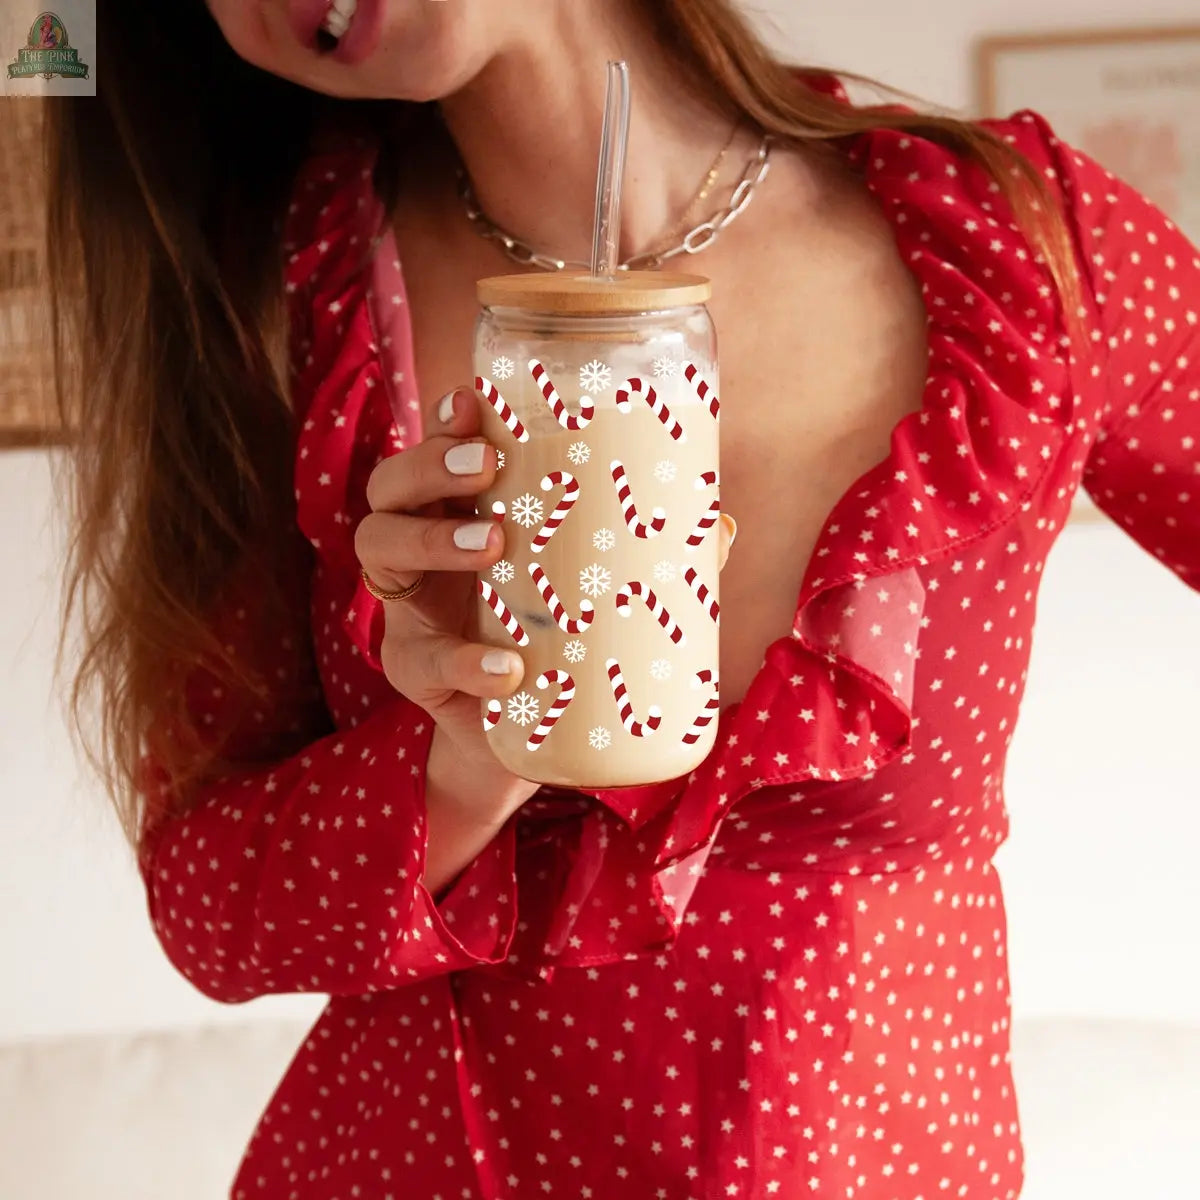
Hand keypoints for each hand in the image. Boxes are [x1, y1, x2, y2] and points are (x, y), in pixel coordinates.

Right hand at [356, 386, 738, 794]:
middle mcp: (422, 552)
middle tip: (487, 467)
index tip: (474, 401)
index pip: (436, 455)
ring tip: (491, 544)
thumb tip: (721, 524)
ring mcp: (408, 610)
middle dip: (430, 464)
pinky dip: (464, 661)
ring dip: (429, 537)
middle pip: (390, 487)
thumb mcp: (593, 595)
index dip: (446, 424)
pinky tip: (506, 667)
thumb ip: (650, 559)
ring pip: (378, 549)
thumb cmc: (558, 644)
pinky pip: (420, 658)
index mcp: (462, 516)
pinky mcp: (412, 671)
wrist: (526, 740)